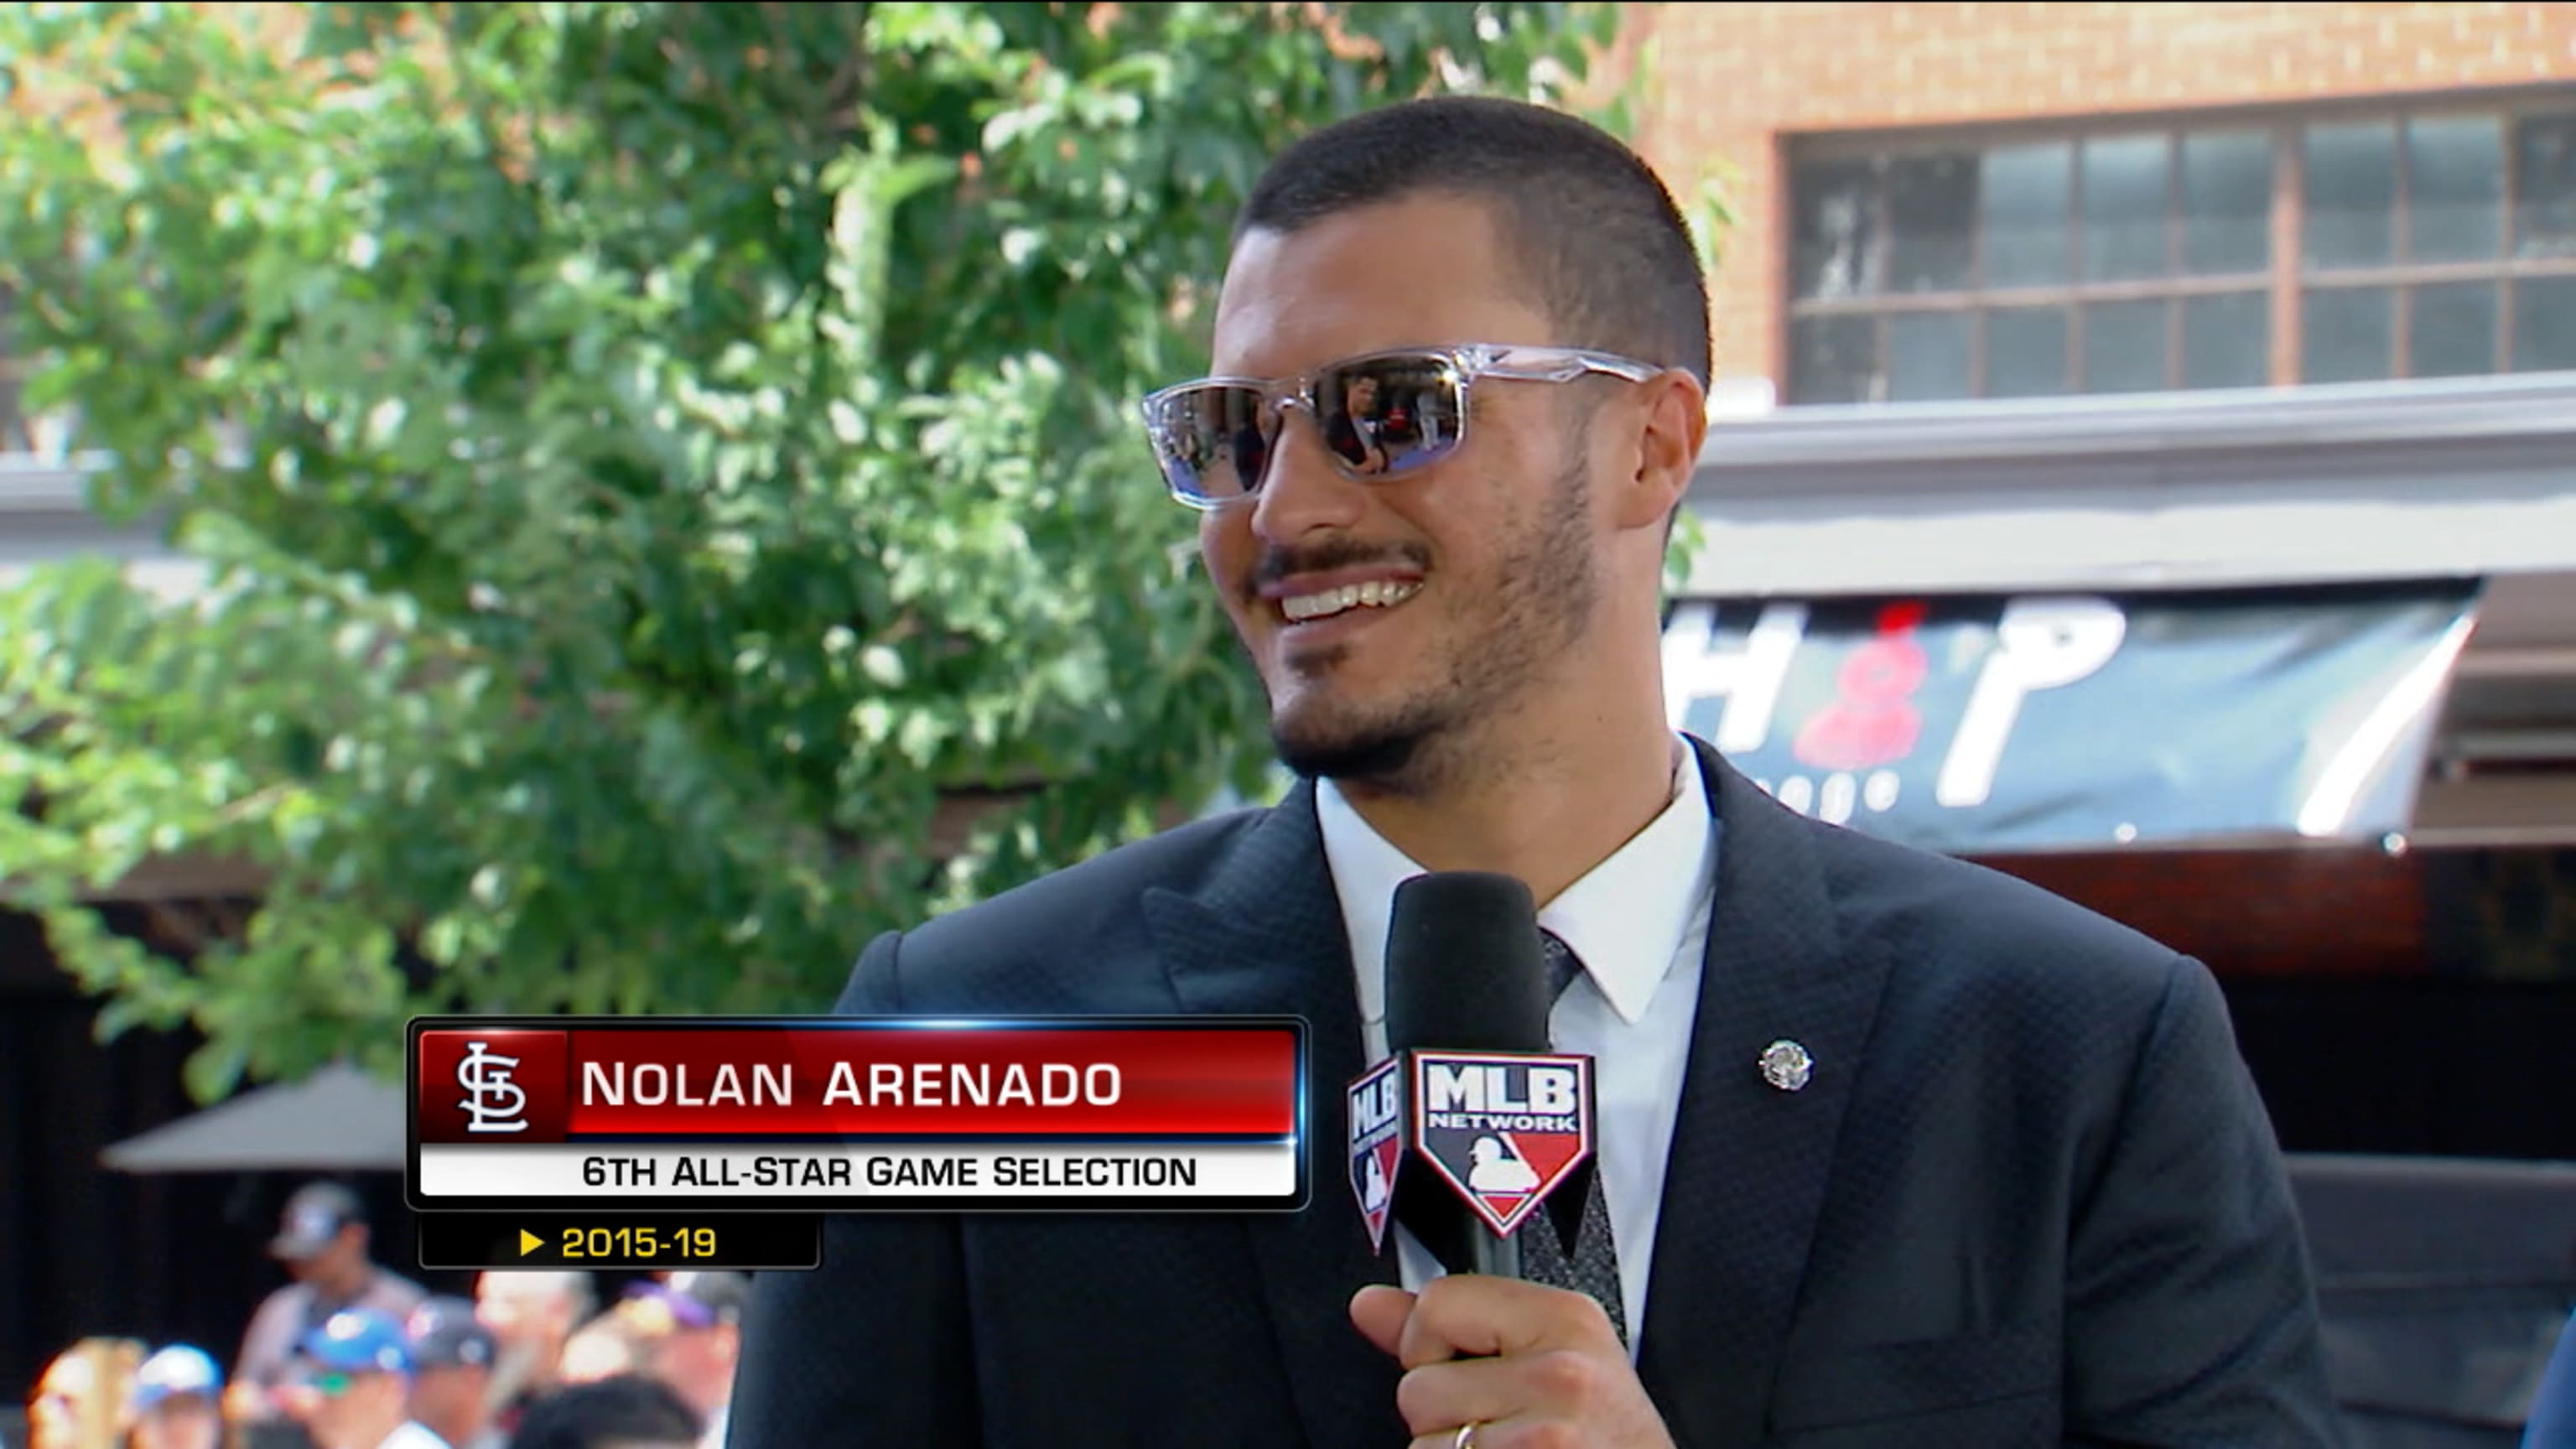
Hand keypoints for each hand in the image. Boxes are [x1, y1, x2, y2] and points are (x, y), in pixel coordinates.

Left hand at [1350, 1277, 1675, 1448]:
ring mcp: (1543, 1436)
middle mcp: (1560, 1374)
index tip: (1470, 1368)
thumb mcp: (1552, 1358)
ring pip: (1422, 1445)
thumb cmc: (1606, 1436)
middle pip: (1417, 1386)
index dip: (1432, 1345)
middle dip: (1444, 1415)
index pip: (1436, 1304)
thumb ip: (1454, 1324)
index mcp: (1567, 1319)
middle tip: (1505, 1426)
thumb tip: (1368, 1303)